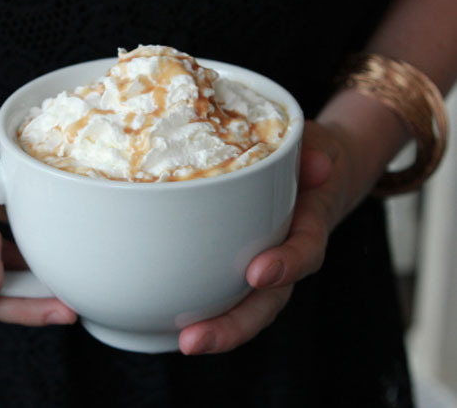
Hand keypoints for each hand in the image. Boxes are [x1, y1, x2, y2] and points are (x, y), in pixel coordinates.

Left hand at [179, 120, 348, 354]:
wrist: (318, 172)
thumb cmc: (310, 157)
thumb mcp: (317, 144)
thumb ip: (316, 150)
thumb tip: (318, 165)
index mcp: (310, 224)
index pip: (305, 251)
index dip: (287, 265)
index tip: (258, 273)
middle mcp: (287, 256)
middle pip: (268, 303)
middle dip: (234, 325)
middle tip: (194, 341)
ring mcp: (264, 266)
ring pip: (245, 308)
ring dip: (215, 330)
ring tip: (182, 344)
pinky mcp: (238, 266)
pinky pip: (223, 293)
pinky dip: (202, 310)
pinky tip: (169, 323)